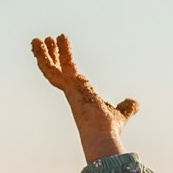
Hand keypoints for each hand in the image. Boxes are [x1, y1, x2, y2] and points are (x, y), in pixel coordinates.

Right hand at [32, 33, 138, 161]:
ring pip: (51, 68)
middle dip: (51, 55)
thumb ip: (126, 107)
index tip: (58, 53)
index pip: (66, 77)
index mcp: (79, 96)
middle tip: (47, 40)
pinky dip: (59, 52)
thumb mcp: (120, 114)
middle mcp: (71, 92)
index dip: (61, 64)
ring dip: (44, 54)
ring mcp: (69, 88)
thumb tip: (134, 104)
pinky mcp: (71, 84)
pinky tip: (61, 37)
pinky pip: (62, 65)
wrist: (102, 134)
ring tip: (37, 39)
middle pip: (55, 71)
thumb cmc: (109, 128)